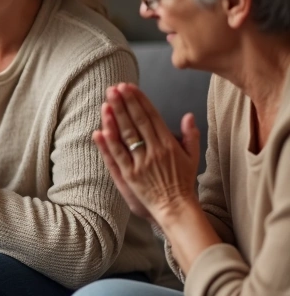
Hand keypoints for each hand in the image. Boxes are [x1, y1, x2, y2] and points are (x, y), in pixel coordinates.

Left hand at [95, 83, 199, 224]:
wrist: (177, 208)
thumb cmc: (184, 182)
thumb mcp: (193, 157)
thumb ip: (191, 135)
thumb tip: (188, 115)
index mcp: (169, 144)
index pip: (152, 116)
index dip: (140, 100)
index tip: (130, 87)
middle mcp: (154, 150)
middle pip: (137, 121)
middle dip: (125, 103)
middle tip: (114, 87)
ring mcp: (141, 163)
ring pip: (126, 135)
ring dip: (115, 117)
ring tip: (107, 101)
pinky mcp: (130, 175)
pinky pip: (117, 156)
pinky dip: (108, 143)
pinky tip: (100, 130)